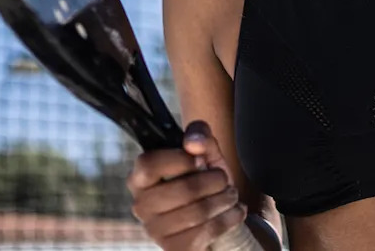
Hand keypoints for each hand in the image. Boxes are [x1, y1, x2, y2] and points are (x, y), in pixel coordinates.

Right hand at [127, 121, 246, 250]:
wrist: (215, 212)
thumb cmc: (204, 178)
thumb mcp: (206, 152)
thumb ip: (199, 135)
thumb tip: (192, 141)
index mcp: (140, 177)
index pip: (150, 164)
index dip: (181, 160)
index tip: (201, 160)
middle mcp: (141, 205)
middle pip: (183, 190)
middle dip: (215, 181)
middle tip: (224, 179)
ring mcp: (155, 230)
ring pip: (198, 212)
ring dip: (225, 200)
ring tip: (231, 195)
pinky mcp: (172, 248)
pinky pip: (204, 233)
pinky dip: (228, 219)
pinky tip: (234, 212)